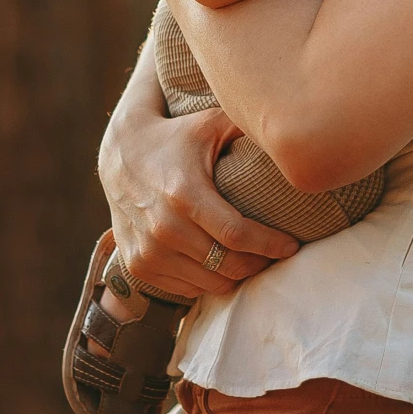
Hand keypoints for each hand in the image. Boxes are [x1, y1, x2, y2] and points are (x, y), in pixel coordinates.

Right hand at [98, 91, 297, 298]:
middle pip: (228, 265)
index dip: (270, 245)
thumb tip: (290, 130)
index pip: (237, 235)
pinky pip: (187, 289)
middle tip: (277, 254)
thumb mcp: (209, 125)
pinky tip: (222, 264)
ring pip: (210, 283)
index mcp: (184, 195)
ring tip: (253, 259)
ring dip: (237, 276)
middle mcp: (163, 228)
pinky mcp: (139, 266)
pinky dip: (209, 280)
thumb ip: (247, 127)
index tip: (292, 246)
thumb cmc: (175, 137)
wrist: (120, 155)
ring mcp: (148, 251)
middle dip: (260, 264)